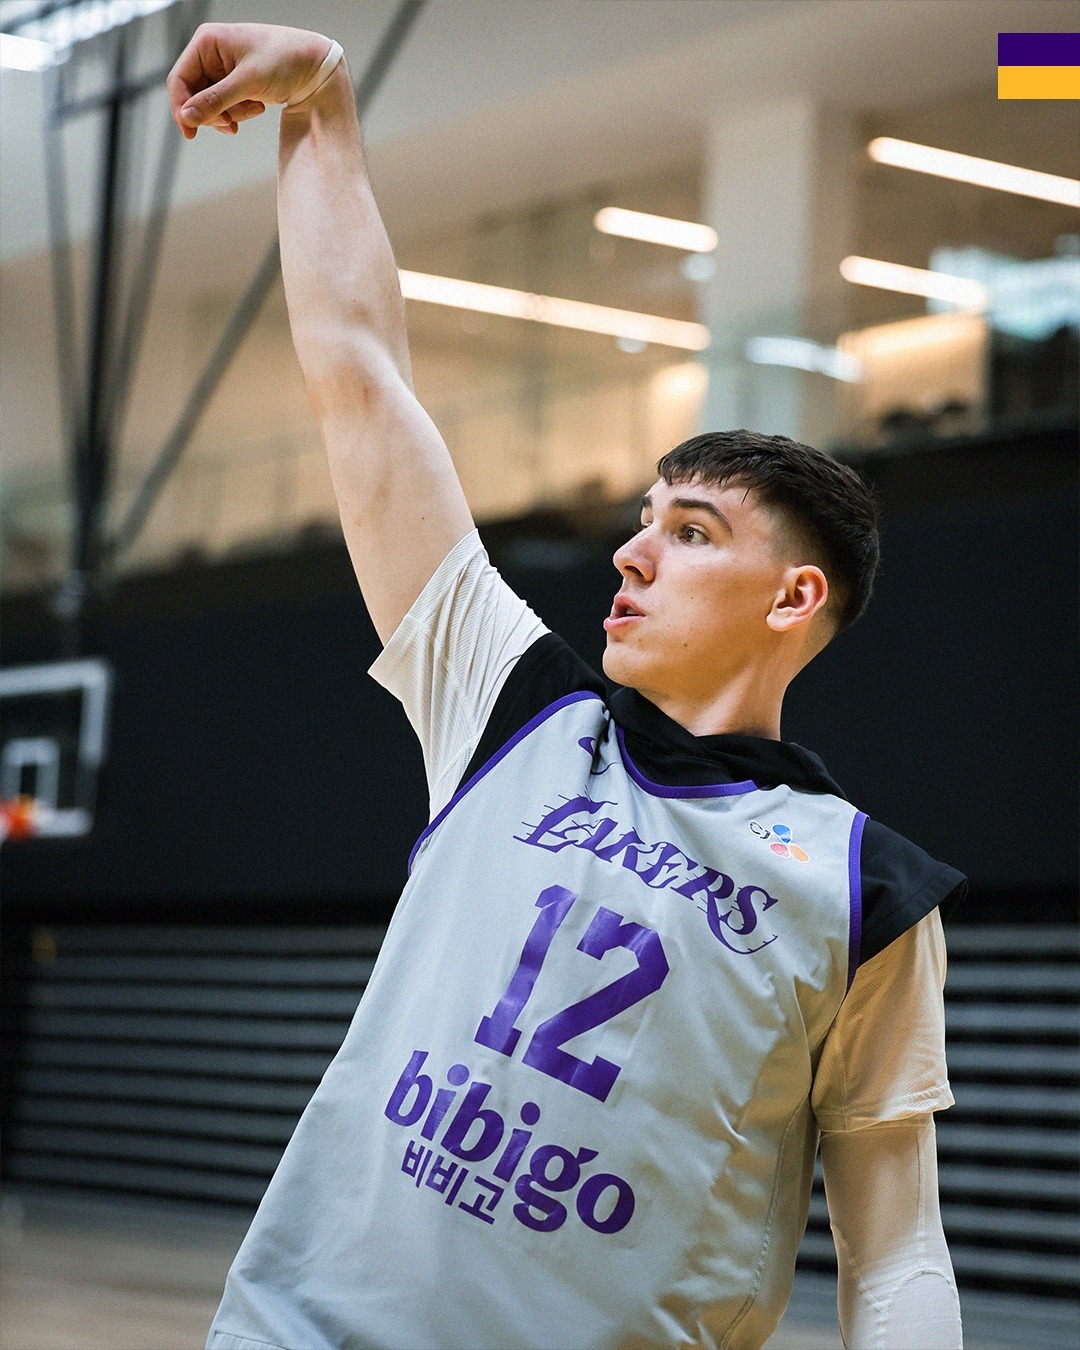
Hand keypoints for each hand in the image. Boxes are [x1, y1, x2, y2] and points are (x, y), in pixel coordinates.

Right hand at [167, 22, 335, 138]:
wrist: (314, 65)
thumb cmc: (284, 60)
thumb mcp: (247, 82)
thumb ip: (215, 100)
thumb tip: (188, 117)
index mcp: (207, 42)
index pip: (179, 78)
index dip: (181, 107)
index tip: (190, 132)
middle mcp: (211, 53)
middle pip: (194, 95)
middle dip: (215, 113)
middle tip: (232, 124)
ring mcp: (223, 69)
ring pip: (211, 105)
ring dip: (232, 114)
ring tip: (255, 107)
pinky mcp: (236, 83)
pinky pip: (226, 106)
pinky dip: (240, 113)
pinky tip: (259, 106)